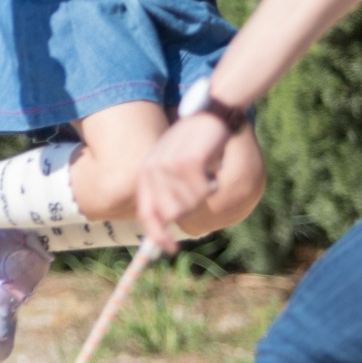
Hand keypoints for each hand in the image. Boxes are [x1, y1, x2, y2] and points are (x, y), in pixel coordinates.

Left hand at [136, 115, 227, 251]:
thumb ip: (167, 191)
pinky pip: (203, 191)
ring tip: (208, 175)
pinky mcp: (188, 161)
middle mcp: (152, 171)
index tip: (169, 249)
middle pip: (171, 214)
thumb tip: (169, 222)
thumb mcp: (173, 165)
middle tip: (204, 190)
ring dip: (204, 195)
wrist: (209, 114)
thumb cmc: (194, 142)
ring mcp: (168, 166)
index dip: (157, 234)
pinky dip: (214, 186)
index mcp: (146, 174)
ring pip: (188, 204)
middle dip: (191, 210)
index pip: (146, 213)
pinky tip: (215, 171)